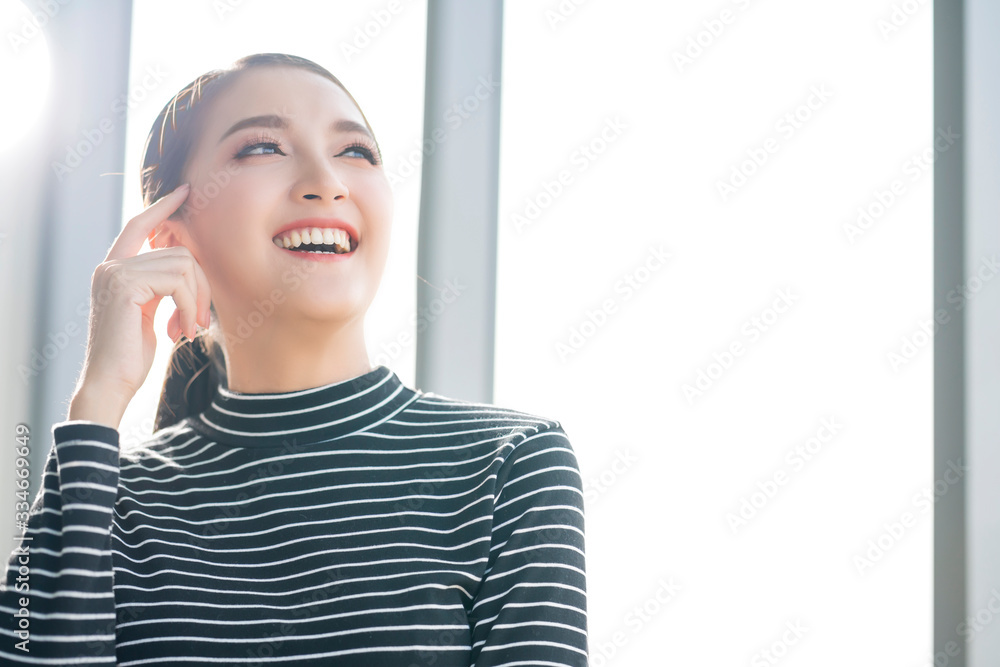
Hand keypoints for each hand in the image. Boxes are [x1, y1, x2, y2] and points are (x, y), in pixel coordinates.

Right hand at [68, 183, 212, 428]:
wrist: (111, 383)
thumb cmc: (132, 355)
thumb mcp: (150, 312)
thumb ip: (161, 286)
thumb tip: (188, 265)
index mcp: (114, 269)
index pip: (139, 225)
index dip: (163, 208)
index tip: (185, 192)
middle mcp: (110, 265)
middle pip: (178, 251)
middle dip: (200, 285)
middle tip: (199, 320)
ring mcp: (115, 272)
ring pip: (182, 265)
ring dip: (196, 300)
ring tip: (189, 328)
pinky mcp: (124, 284)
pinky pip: (177, 281)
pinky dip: (189, 307)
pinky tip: (182, 333)